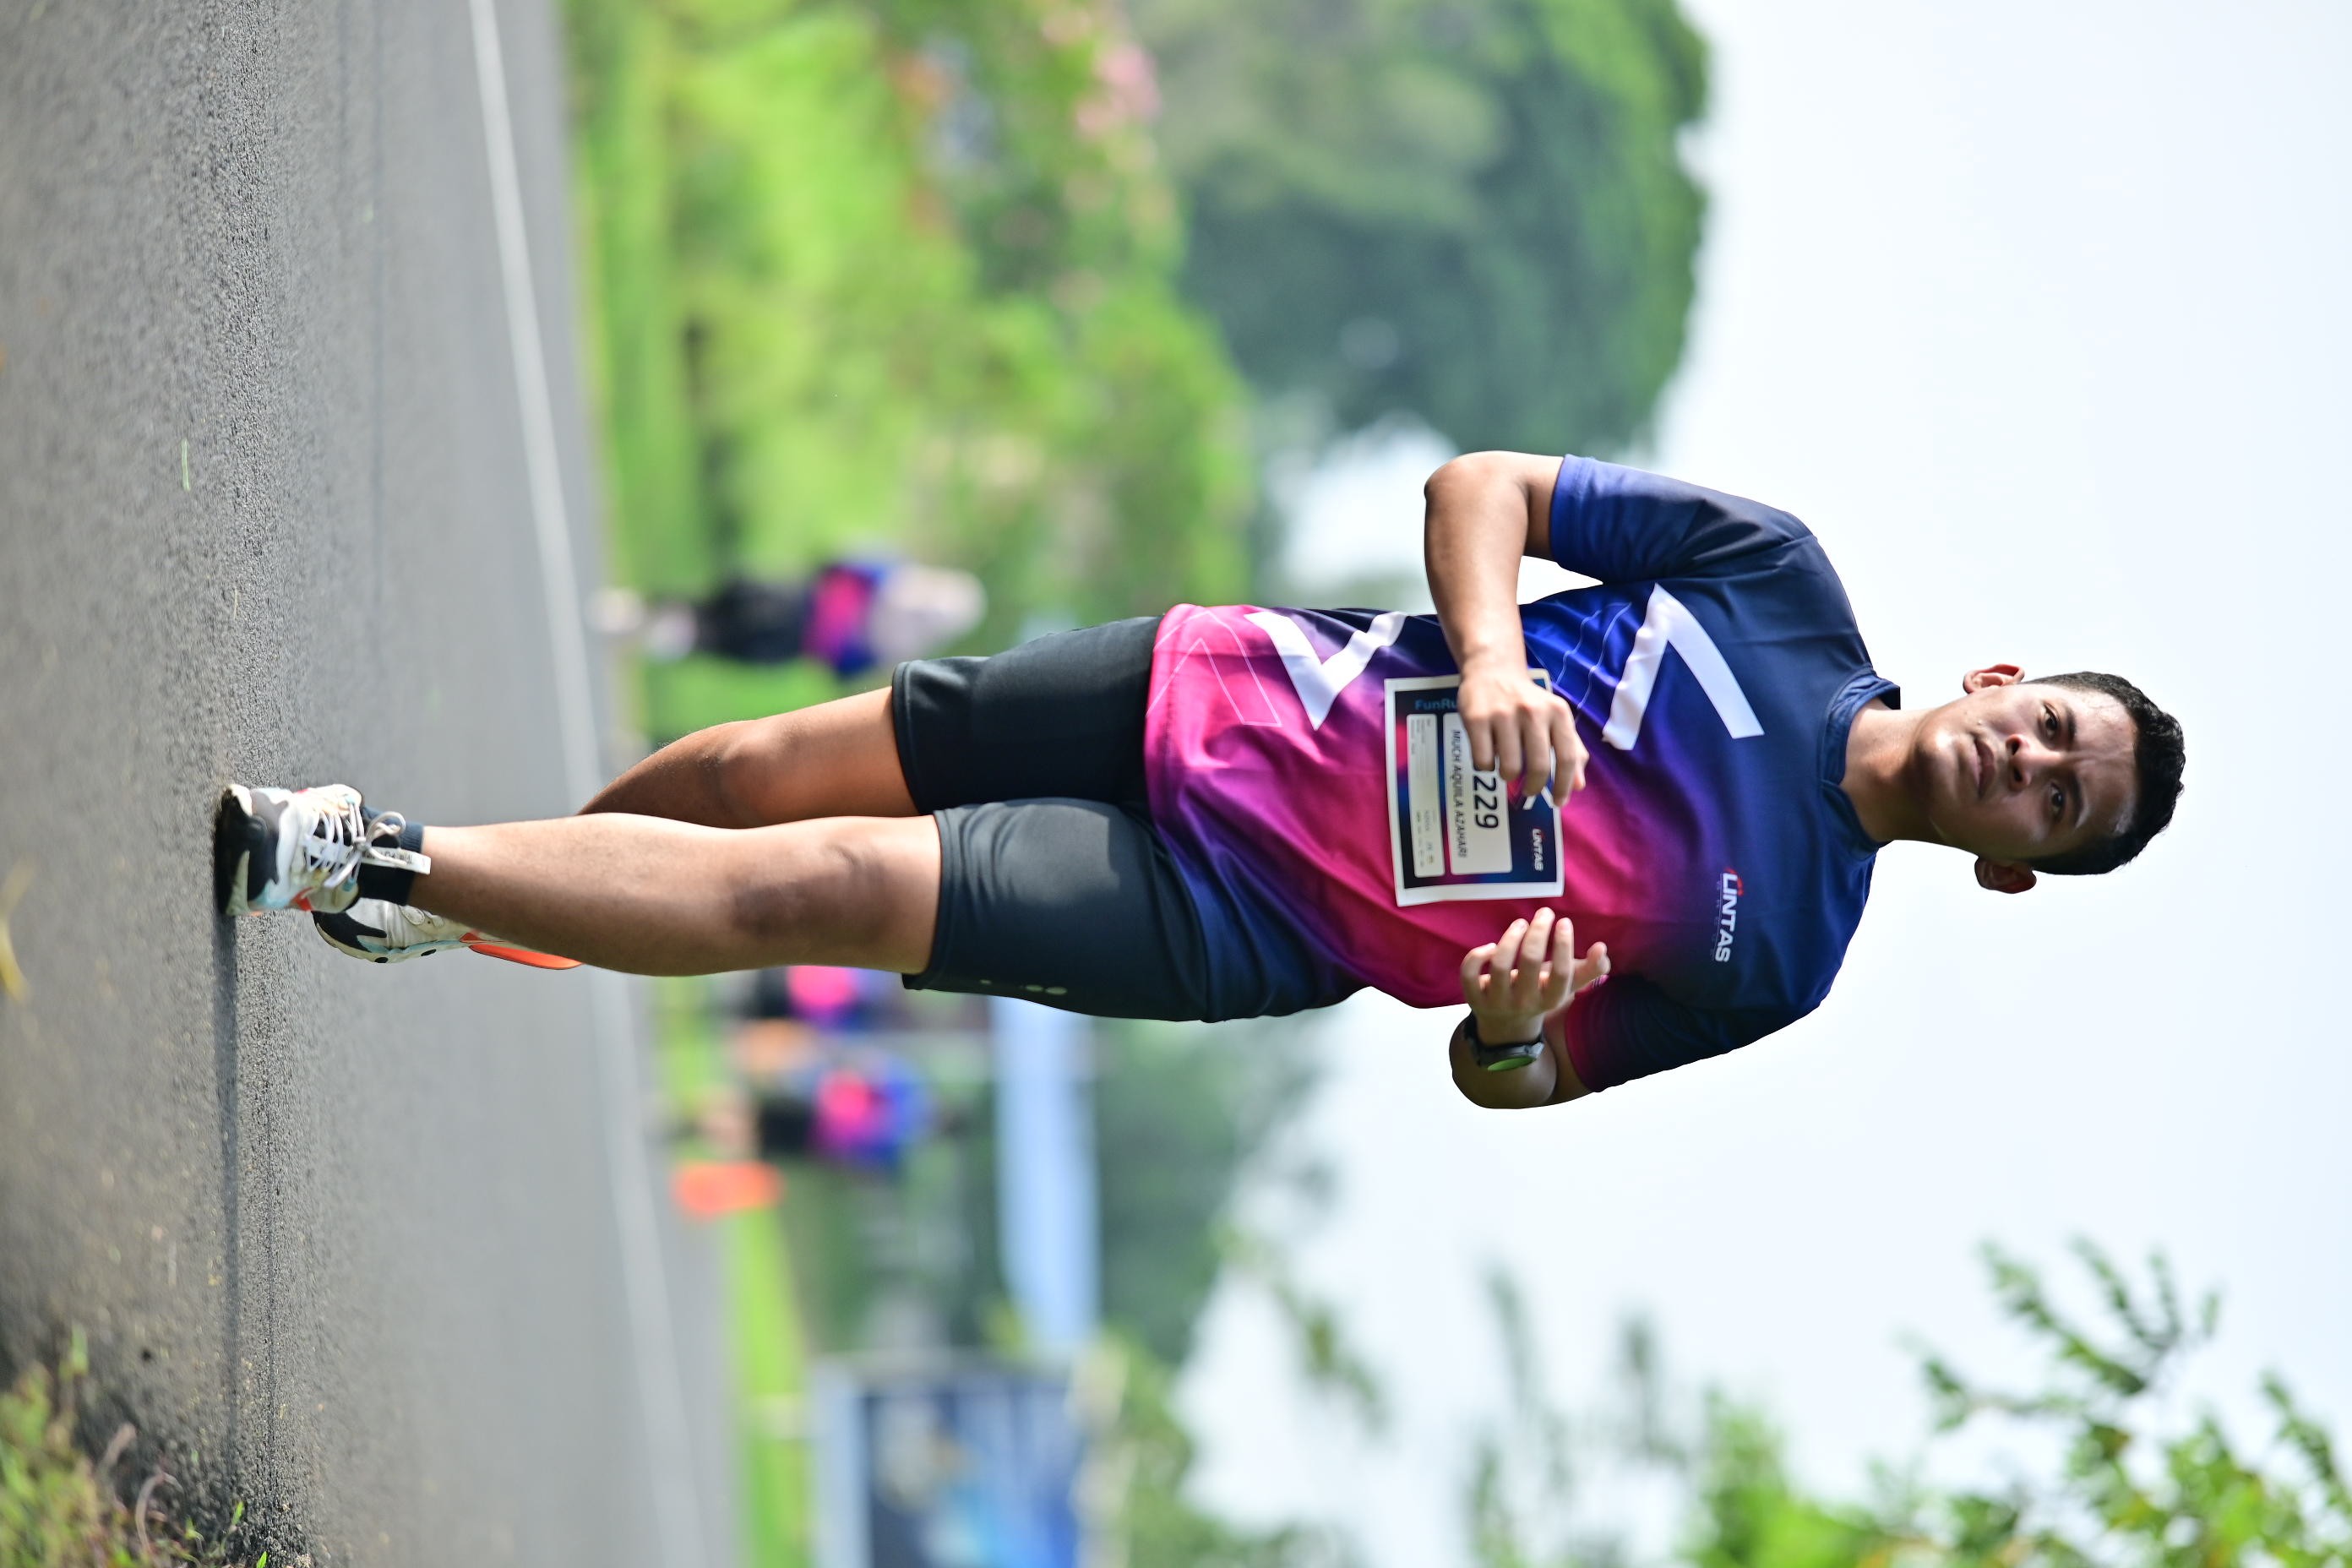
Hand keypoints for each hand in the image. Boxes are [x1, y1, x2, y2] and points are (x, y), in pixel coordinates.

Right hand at [1457, 656, 1587, 803]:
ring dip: (1508, 776)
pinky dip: (1486, 766)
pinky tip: (1488, 755)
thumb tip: (1578, 785)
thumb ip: (1571, 749)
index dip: (1564, 785)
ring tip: (1506, 767)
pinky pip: (1483, 760)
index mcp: (1558, 712)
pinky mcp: (1477, 718)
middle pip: (1538, 766)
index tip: (1558, 802)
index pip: (1568, 757)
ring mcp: (1503, 714)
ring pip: (1509, 767)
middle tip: (1529, 791)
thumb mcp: (1555, 718)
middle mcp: (1533, 711)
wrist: (1493, 670)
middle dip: (1534, 787)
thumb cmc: (1528, 701)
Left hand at [1458, 908, 1609, 1043]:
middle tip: (1544, 913)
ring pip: (1499, 965)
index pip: (1561, 974)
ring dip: (1510, 937)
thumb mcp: (1566, 987)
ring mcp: (1497, 1001)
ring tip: (1521, 923)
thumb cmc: (1541, 993)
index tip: (1563, 922)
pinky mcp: (1474, 998)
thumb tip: (1602, 948)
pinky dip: (1476, 956)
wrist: (1508, 1025)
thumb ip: (1590, 970)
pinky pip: (1469, 975)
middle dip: (1537, 932)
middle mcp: (1524, 1002)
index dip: (1563, 945)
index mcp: (1551, 999)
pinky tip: (1490, 946)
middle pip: (1529, 962)